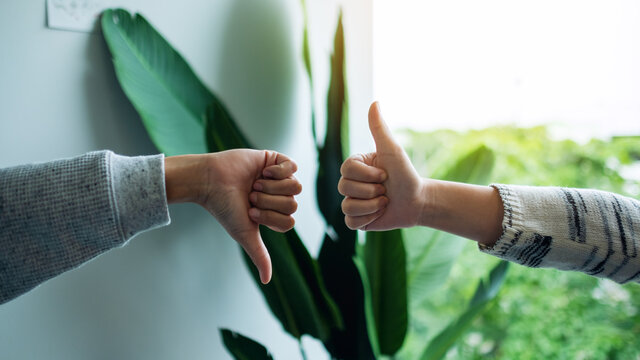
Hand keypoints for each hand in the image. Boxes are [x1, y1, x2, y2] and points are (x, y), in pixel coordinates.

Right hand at [165, 150, 301, 283]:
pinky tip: (263, 171)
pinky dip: (278, 171)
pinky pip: (293, 166)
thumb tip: (267, 281)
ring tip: (255, 184)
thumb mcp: (245, 234)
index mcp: (273, 213)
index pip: (290, 221)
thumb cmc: (225, 208)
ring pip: (296, 186)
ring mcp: (278, 177)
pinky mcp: (275, 160)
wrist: (211, 181)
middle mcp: (277, 196)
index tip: (251, 212)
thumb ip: (259, 255)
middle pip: (294, 204)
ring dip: (273, 187)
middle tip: (251, 196)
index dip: (271, 217)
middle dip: (270, 202)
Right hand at [338, 102, 425, 230]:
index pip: (346, 170)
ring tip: (385, 201)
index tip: (384, 174)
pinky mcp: (357, 220)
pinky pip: (351, 222)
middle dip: (371, 190)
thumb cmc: (405, 173)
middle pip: (344, 188)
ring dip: (372, 205)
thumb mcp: (392, 150)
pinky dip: (369, 218)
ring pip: (347, 206)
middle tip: (385, 189)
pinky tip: (380, 213)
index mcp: (354, 166)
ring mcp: (352, 202)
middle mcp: (350, 183)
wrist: (418, 201)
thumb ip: (379, 128)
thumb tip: (374, 102)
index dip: (367, 175)